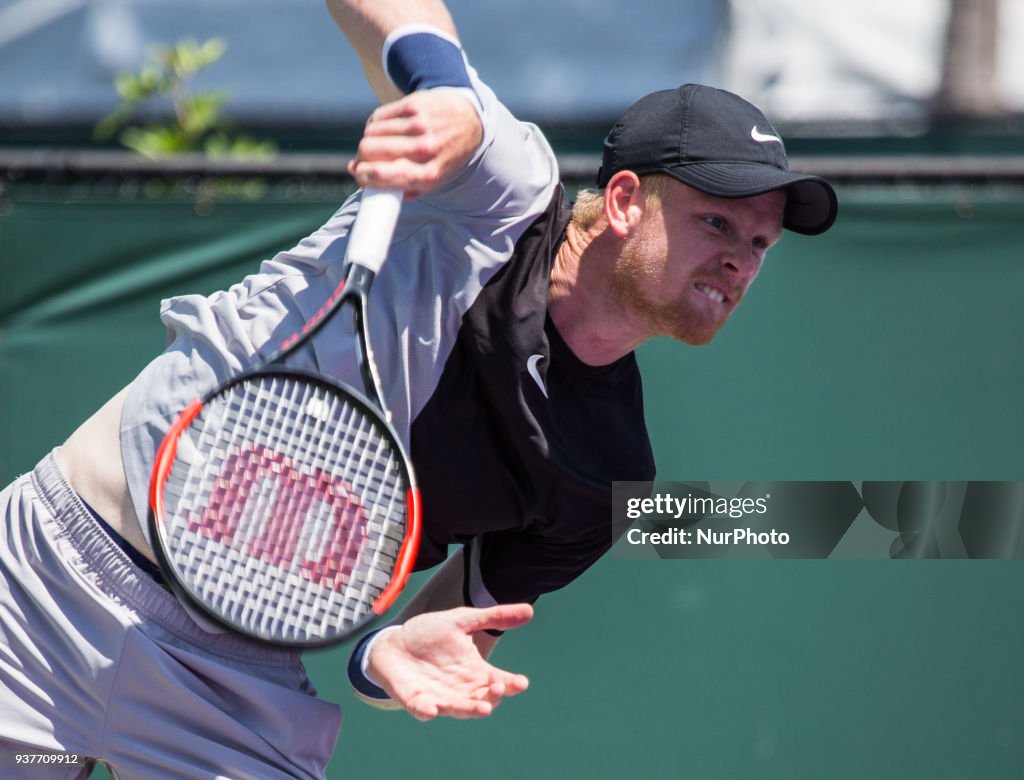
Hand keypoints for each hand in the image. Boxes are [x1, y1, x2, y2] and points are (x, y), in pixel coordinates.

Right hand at [348, 90, 482, 196]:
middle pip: (371, 151)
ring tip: (377, 143)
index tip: (359, 172)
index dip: (363, 175)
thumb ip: (402, 187)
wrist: (469, 120)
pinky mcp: (413, 105)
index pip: (384, 176)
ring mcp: (419, 125)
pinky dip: (374, 125)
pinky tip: (382, 129)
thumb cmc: (445, 155)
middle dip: (362, 156)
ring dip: (368, 139)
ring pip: (371, 132)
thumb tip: (364, 183)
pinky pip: (377, 116)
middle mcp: (425, 149)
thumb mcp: (433, 179)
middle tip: (367, 158)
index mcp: (429, 175)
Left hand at [366, 604, 532, 719]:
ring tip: (484, 709)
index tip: (521, 682)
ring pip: (458, 708)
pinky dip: (427, 711)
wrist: (394, 642)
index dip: (511, 684)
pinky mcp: (416, 700)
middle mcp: (461, 689)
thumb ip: (493, 617)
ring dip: (469, 709)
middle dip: (493, 697)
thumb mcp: (463, 620)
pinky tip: (432, 710)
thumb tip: (529, 611)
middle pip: (483, 699)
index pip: (498, 682)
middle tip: (500, 688)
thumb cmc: (431, 634)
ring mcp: (439, 697)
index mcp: (475, 672)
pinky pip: (422, 709)